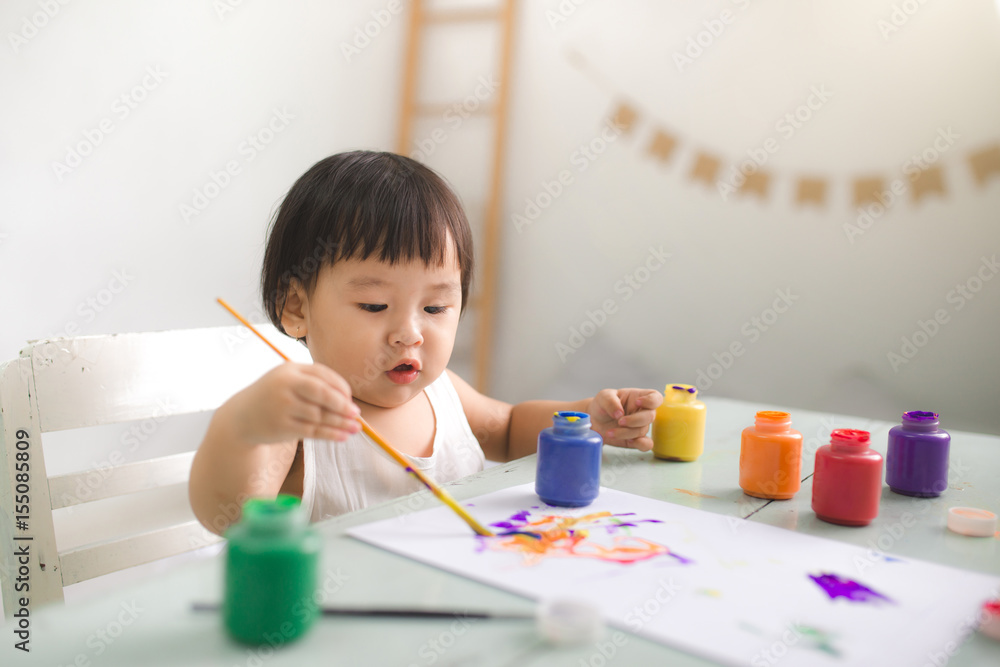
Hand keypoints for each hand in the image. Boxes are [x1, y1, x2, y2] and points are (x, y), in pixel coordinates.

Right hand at [228, 362, 360, 444]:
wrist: (241, 417)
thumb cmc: (272, 397)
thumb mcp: (288, 381)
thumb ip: (314, 384)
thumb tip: (348, 400)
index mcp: (290, 369)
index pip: (322, 375)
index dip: (340, 387)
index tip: (350, 398)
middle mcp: (285, 385)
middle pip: (322, 393)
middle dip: (342, 404)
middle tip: (356, 413)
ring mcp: (283, 406)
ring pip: (319, 415)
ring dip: (340, 423)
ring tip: (355, 428)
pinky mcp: (282, 426)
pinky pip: (312, 431)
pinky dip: (330, 434)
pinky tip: (343, 436)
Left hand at [586, 388, 662, 450]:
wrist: (593, 421)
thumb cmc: (602, 405)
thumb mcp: (603, 397)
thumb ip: (611, 402)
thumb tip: (620, 413)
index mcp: (638, 397)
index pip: (655, 397)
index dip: (651, 400)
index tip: (637, 402)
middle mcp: (642, 412)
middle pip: (650, 416)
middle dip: (635, 420)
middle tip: (619, 421)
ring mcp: (639, 426)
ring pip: (642, 431)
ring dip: (626, 433)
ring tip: (610, 432)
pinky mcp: (635, 439)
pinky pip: (646, 444)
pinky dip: (640, 444)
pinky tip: (629, 441)